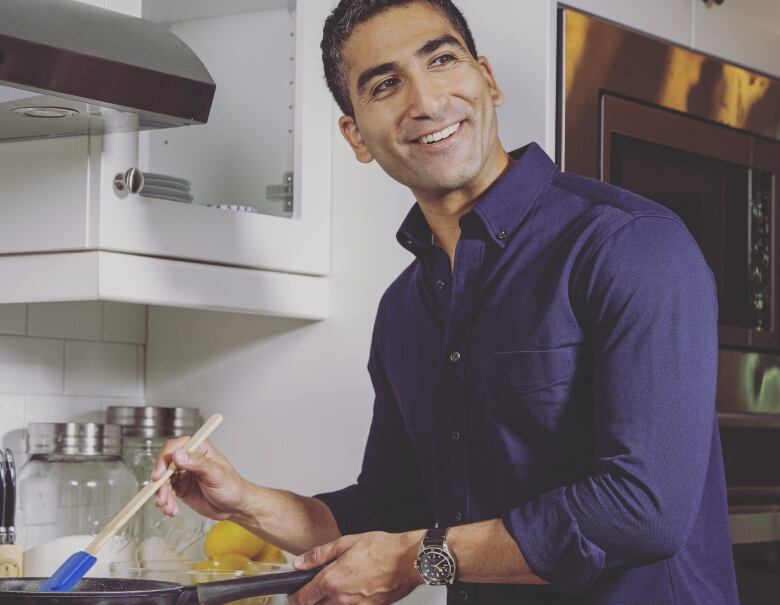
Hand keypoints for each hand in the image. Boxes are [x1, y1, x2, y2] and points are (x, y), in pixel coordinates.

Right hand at [152, 437, 246, 520]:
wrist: (235, 506)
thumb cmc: (232, 486)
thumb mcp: (216, 474)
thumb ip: (198, 463)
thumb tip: (179, 455)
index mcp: (199, 449)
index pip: (174, 447)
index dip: (164, 460)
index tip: (159, 474)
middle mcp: (189, 459)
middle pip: (165, 466)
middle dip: (161, 483)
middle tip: (162, 497)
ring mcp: (183, 474)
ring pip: (163, 481)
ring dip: (162, 495)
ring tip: (168, 507)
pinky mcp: (181, 488)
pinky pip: (167, 493)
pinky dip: (166, 502)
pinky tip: (171, 510)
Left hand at [289, 530, 424, 604]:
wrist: (408, 561)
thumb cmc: (382, 549)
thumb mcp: (346, 543)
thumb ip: (319, 554)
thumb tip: (300, 562)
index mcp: (333, 580)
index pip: (303, 598)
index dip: (294, 597)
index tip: (293, 594)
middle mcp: (342, 598)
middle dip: (311, 601)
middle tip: (312, 591)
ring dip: (328, 602)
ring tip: (335, 587)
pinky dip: (346, 603)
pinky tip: (352, 590)